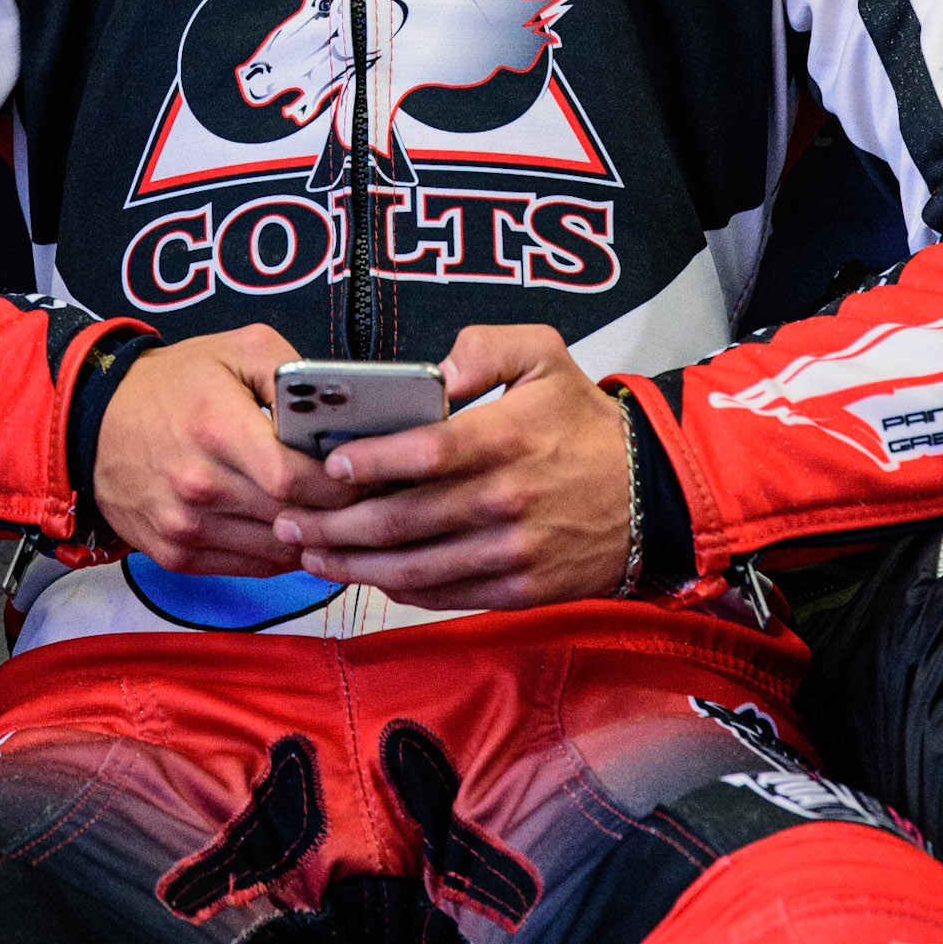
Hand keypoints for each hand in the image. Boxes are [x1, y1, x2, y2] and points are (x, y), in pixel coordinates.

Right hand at [93, 325, 350, 571]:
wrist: (94, 423)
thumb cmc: (172, 383)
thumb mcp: (235, 349)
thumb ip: (291, 372)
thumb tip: (339, 407)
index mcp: (217, 429)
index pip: (296, 479)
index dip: (341, 484)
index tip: (366, 475)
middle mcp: (200, 486)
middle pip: (292, 518)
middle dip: (338, 511)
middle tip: (369, 498)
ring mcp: (186, 527)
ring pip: (276, 551)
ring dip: (314, 538)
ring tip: (341, 516)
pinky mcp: (177, 555)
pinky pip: (250, 567)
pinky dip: (281, 554)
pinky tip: (299, 531)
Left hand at [272, 324, 630, 610]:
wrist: (651, 496)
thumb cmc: (584, 422)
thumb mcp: (546, 354)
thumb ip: (484, 347)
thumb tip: (432, 370)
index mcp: (507, 438)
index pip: (427, 454)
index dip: (373, 462)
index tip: (332, 465)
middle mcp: (505, 501)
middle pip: (403, 520)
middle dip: (336, 522)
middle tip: (291, 515)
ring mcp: (510, 553)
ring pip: (413, 567)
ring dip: (352, 563)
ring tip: (309, 551)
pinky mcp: (516, 592)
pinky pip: (443, 596)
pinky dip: (396, 589)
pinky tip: (364, 574)